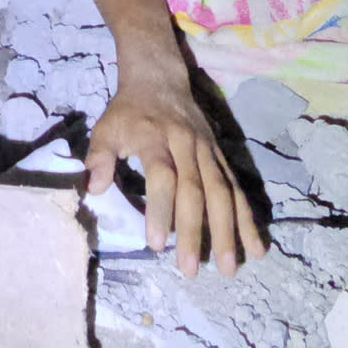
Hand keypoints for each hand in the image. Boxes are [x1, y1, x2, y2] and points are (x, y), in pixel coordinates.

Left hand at [85, 74, 267, 277]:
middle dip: (196, 232)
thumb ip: (99, 157)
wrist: (160, 78)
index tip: (156, 245)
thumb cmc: (129, 111)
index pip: (163, 177)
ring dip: (229, 232)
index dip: (161, 210)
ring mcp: (209, 152)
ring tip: (230, 267)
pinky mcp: (221, 157)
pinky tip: (254, 247)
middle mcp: (187, 146)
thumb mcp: (106, 127)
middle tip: (192, 269)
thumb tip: (93, 189)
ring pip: (223, 193)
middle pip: (197, 191)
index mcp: (156, 139)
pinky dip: (247, 219)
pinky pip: (237, 189)